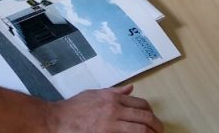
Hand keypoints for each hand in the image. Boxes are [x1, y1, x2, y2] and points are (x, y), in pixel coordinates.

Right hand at [47, 85, 162, 132]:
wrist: (58, 120)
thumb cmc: (74, 107)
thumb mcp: (94, 94)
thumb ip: (114, 92)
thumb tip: (130, 89)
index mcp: (112, 98)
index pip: (140, 104)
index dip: (150, 112)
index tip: (152, 118)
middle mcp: (114, 109)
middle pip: (144, 116)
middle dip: (156, 125)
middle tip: (160, 130)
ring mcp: (111, 124)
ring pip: (141, 129)